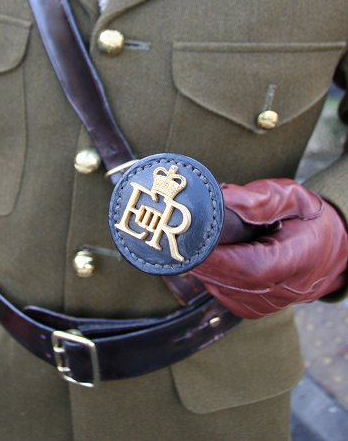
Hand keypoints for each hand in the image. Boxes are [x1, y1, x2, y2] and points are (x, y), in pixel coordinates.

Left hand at [166, 179, 347, 317]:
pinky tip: (209, 255)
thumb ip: (258, 199)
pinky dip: (212, 273)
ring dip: (204, 265)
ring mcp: (266, 304)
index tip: (188, 242)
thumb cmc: (309, 220)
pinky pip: (222, 292)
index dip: (217, 258)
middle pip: (230, 280)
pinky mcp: (252, 309)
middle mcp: (281, 291)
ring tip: (193, 241)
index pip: (250, 267)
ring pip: (222, 288)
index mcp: (296, 260)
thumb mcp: (292, 198)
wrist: (331, 252)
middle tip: (175, 237)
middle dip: (200, 259)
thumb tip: (221, 197)